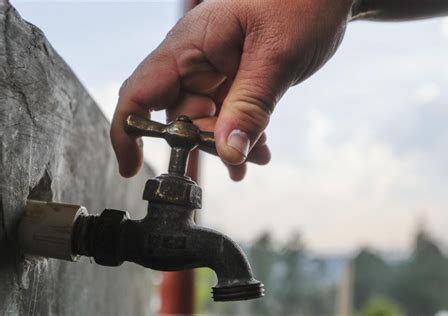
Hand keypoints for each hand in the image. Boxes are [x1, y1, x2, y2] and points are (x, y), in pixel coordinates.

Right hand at [111, 0, 351, 180]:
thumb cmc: (301, 1)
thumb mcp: (275, 58)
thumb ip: (250, 107)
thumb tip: (228, 154)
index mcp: (190, 45)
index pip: (140, 92)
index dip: (128, 132)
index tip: (130, 167)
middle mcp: (195, 58)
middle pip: (177, 115)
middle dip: (200, 144)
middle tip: (233, 157)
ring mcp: (215, 69)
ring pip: (206, 119)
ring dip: (226, 143)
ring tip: (252, 158)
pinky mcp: (236, 77)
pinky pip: (229, 113)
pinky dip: (242, 133)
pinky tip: (260, 148)